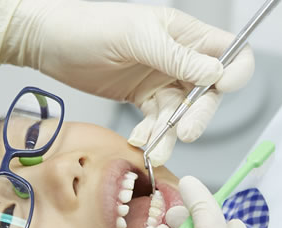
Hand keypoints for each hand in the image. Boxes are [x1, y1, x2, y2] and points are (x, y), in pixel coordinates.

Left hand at [0, 0, 254, 165]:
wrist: (47, 41)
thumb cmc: (87, 25)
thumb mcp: (134, 37)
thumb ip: (175, 56)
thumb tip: (215, 73)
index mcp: (185, 33)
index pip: (231, 53)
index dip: (234, 73)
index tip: (219, 90)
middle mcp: (180, 56)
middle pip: (210, 91)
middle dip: (199, 114)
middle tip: (184, 132)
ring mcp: (161, 78)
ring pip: (183, 112)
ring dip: (172, 132)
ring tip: (156, 147)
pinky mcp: (142, 97)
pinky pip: (159, 121)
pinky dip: (153, 134)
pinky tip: (140, 140)